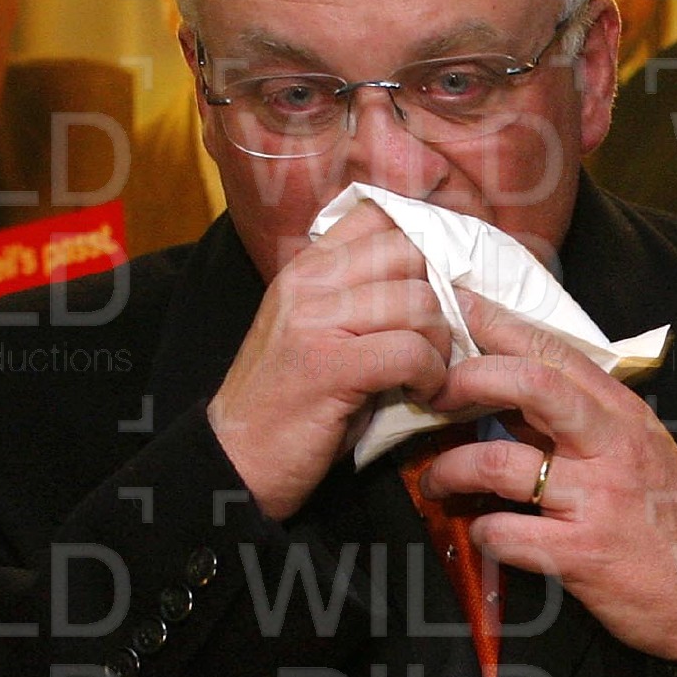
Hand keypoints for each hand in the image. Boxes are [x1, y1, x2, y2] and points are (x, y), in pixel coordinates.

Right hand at [208, 201, 451, 521]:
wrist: (236, 460)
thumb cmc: (292, 403)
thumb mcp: (320, 333)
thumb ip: (363, 297)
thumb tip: (440, 282)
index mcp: (306, 268)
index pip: (379, 216)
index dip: (424, 247)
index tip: (436, 289)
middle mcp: (308, 283)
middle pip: (410, 255)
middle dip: (440, 300)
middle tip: (434, 342)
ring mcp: (315, 321)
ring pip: (419, 303)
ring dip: (439, 345)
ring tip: (426, 374)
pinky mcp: (328, 365)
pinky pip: (410, 351)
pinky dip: (430, 377)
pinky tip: (420, 394)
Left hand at [415, 291, 676, 666]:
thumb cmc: (670, 519)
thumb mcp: (639, 452)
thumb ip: (583, 423)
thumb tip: (511, 399)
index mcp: (624, 416)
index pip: (557, 353)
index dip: (501, 325)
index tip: (460, 306)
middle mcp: (611, 448)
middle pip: (530, 386)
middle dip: (469, 380)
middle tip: (437, 394)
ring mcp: (596, 499)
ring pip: (499, 463)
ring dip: (450, 468)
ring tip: (436, 479)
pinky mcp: (582, 553)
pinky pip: (507, 533)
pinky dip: (481, 531)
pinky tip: (481, 531)